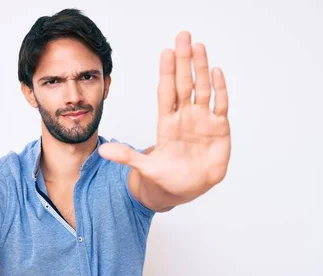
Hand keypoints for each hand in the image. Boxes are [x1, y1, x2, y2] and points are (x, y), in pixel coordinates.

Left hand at [98, 31, 230, 203]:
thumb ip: (127, 156)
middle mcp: (185, 117)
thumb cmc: (165, 178)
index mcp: (167, 123)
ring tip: (199, 47)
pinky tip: (216, 71)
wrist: (185, 191)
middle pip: (185, 83)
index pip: (167, 92)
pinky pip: (220, 105)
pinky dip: (220, 89)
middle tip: (183, 37)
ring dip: (201, 68)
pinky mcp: (219, 129)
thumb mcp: (144, 168)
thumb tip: (103, 151)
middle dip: (184, 60)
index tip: (166, 53)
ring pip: (202, 89)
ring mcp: (202, 121)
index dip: (167, 73)